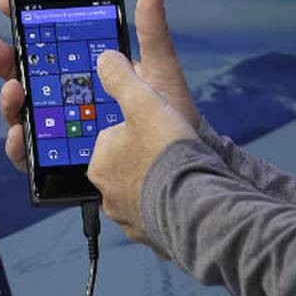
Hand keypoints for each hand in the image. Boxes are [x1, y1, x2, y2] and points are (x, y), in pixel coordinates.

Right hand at [0, 0, 199, 171]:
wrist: (176, 166)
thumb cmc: (168, 116)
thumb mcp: (159, 70)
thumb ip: (151, 31)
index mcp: (85, 73)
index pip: (47, 46)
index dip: (24, 25)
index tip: (6, 4)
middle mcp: (66, 101)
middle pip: (26, 77)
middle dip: (6, 60)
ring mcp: (59, 132)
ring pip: (23, 113)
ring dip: (9, 101)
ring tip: (13, 90)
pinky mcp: (58, 164)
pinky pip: (30, 157)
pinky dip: (18, 147)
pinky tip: (20, 135)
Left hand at [88, 50, 196, 249]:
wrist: (196, 204)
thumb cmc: (167, 152)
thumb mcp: (144, 102)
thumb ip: (121, 78)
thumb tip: (104, 60)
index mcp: (100, 163)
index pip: (111, 137)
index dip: (134, 128)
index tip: (154, 128)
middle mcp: (107, 194)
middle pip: (124, 166)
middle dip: (144, 159)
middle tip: (170, 152)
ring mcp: (128, 218)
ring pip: (139, 194)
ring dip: (156, 185)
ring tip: (180, 176)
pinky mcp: (149, 235)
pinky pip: (156, 218)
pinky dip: (166, 209)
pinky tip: (184, 200)